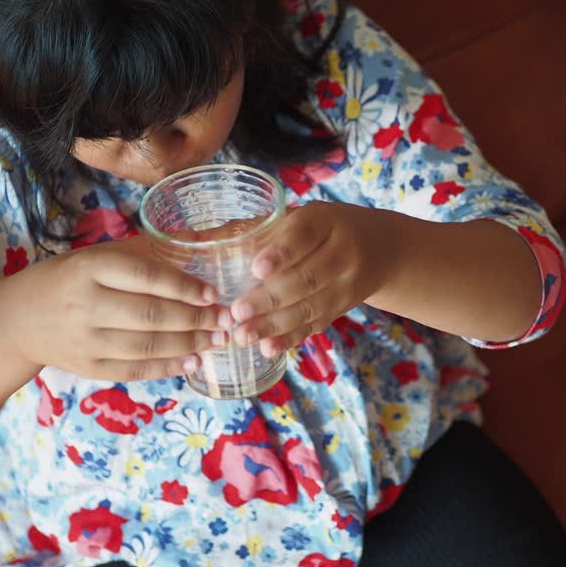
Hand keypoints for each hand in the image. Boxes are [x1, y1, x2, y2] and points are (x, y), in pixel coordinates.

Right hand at [0, 236, 231, 380]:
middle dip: (195, 319)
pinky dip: (167, 368)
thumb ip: (142, 253)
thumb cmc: (69, 279)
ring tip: (217, 340)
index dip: (182, 286)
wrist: (18, 320)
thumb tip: (199, 242)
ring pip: (146, 346)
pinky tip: (192, 362)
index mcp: (89, 269)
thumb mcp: (96, 256)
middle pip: (150, 316)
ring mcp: (86, 341)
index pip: (143, 277)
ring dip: (189, 345)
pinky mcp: (88, 368)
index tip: (212, 292)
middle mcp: (85, 305)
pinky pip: (134, 370)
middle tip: (226, 320)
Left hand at [229, 202, 398, 356]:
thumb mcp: (296, 217)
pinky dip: (291, 339)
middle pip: (306, 278)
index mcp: (325, 221)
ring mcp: (347, 284)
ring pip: (310, 307)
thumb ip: (249, 230)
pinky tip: (268, 348)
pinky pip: (316, 326)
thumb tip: (186, 238)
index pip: (304, 235)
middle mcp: (342, 252)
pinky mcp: (342, 308)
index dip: (282, 253)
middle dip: (269, 298)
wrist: (379, 248)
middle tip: (236, 312)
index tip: (256, 267)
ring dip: (275, 325)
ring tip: (242, 335)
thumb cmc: (320, 229)